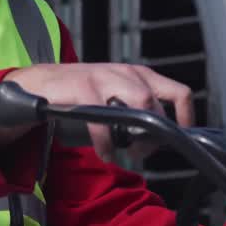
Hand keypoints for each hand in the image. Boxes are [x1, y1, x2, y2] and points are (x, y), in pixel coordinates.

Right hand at [0, 63, 193, 163]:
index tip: (181, 137)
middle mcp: (126, 72)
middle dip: (154, 133)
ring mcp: (104, 77)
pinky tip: (105, 152)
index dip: (185, 117)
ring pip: (137, 104)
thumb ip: (139, 112)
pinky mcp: (83, 88)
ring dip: (135, 136)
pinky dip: (107, 143)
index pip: (178, 91)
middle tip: (142, 151)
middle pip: (156, 102)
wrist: (40, 84)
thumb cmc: (82, 93)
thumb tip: (160, 141)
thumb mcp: (116, 97)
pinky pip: (103, 120)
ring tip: (126, 152)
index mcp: (139, 75)